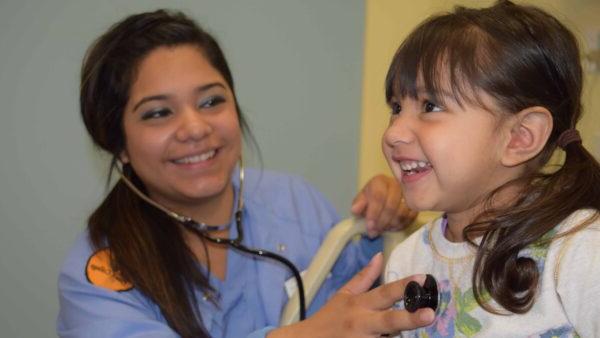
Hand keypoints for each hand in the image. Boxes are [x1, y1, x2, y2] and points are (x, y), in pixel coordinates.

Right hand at [268, 253, 434, 337]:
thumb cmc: (329, 318)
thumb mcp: (344, 295)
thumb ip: (364, 278)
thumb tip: (380, 255)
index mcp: (359, 305)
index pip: (384, 292)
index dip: (403, 285)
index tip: (421, 277)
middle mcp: (362, 324)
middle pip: (389, 321)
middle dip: (410, 318)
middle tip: (429, 315)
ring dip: (398, 336)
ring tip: (405, 327)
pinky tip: (387, 337)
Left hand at [351, 174, 416, 237]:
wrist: (384, 199)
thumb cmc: (371, 200)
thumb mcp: (361, 200)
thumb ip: (358, 204)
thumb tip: (355, 209)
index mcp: (380, 181)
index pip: (378, 196)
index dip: (373, 212)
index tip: (369, 226)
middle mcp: (396, 184)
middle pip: (391, 205)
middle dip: (382, 221)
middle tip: (375, 232)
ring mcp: (408, 193)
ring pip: (403, 212)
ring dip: (391, 224)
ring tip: (383, 230)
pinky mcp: (416, 203)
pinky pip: (411, 217)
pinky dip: (401, 225)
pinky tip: (393, 228)